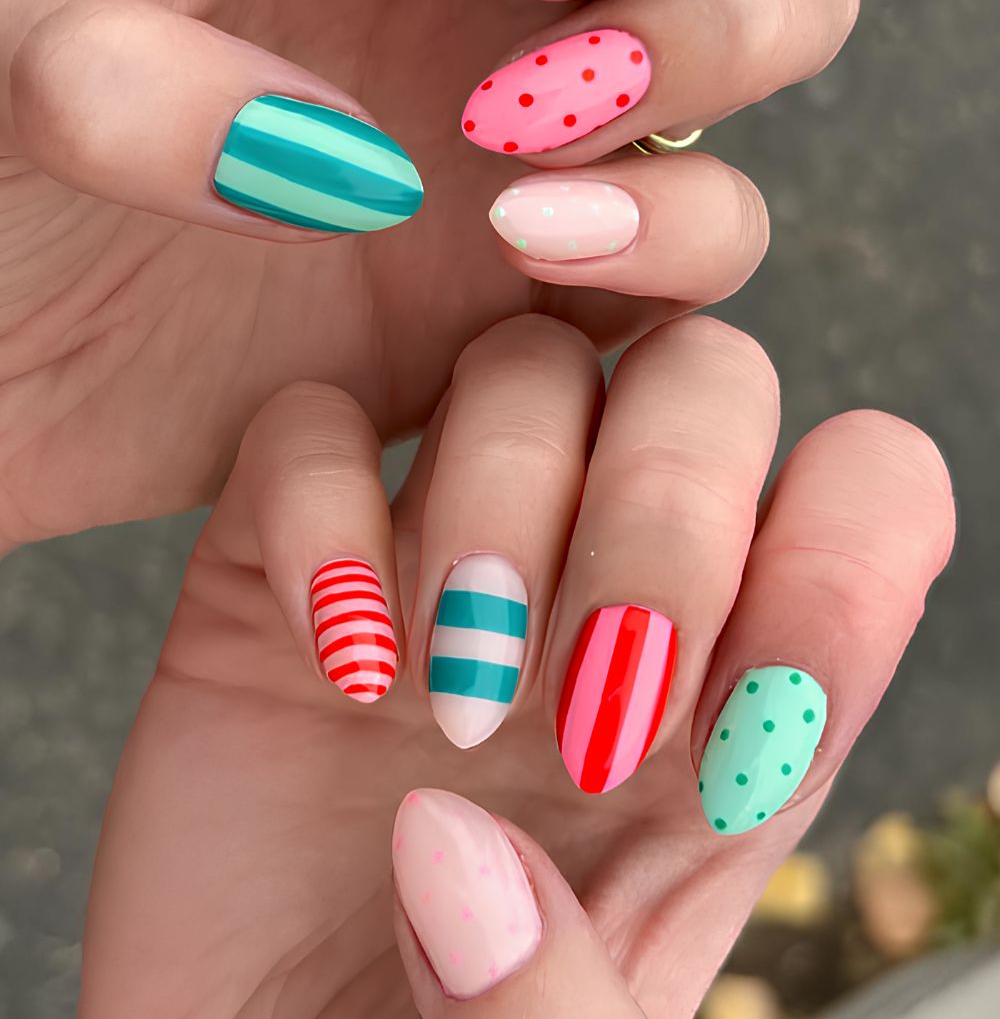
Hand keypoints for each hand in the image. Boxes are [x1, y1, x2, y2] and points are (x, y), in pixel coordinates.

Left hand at [0, 0, 873, 548]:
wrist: (22, 363)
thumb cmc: (1, 182)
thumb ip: (105, 70)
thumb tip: (340, 158)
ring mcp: (567, 110)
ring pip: (792, 0)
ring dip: (708, 38)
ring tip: (510, 127)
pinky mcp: (579, 272)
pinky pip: (729, 227)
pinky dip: (672, 227)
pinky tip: (521, 241)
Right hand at [81, 316, 952, 1016]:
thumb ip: (560, 1010)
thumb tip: (468, 856)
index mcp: (727, 695)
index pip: (863, 496)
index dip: (842, 563)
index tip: (744, 726)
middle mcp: (597, 586)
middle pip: (705, 381)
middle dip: (669, 517)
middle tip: (591, 710)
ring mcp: (439, 553)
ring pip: (525, 367)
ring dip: (502, 506)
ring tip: (450, 702)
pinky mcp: (286, 557)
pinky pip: (313, 427)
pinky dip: (321, 508)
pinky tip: (330, 660)